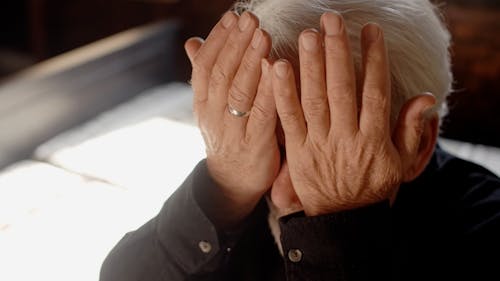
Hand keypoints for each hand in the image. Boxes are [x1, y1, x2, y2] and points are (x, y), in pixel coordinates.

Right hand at [185, 12, 278, 224]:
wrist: (232, 182)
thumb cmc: (227, 135)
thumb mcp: (210, 106)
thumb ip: (206, 75)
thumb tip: (192, 42)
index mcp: (202, 103)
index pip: (204, 66)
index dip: (217, 39)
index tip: (231, 16)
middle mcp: (212, 115)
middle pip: (222, 74)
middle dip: (236, 43)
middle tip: (250, 18)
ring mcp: (232, 131)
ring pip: (239, 91)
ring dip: (251, 61)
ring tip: (262, 35)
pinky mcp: (255, 144)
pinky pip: (261, 113)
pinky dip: (268, 89)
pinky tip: (277, 69)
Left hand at [271, 13, 436, 215]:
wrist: (343, 220)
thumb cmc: (374, 187)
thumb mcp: (401, 164)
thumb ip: (411, 130)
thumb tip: (425, 97)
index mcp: (374, 139)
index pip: (374, 92)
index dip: (373, 59)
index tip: (370, 30)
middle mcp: (346, 138)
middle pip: (341, 88)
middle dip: (337, 52)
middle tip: (331, 20)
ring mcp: (319, 144)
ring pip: (314, 99)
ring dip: (310, 65)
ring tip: (307, 35)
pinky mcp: (297, 152)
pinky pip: (288, 119)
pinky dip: (281, 93)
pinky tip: (276, 67)